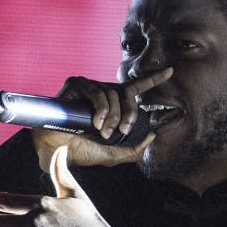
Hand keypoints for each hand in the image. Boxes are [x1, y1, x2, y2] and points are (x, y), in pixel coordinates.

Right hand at [31, 67, 172, 170]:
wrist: (56, 150)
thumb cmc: (80, 151)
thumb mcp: (113, 155)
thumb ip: (134, 149)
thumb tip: (152, 136)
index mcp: (113, 104)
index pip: (135, 87)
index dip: (153, 78)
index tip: (171, 71)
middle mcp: (103, 92)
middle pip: (127, 93)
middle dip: (129, 113)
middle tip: (122, 131)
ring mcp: (89, 86)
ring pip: (112, 94)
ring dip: (112, 117)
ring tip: (102, 132)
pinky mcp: (76, 84)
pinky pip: (97, 92)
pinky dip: (100, 109)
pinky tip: (94, 122)